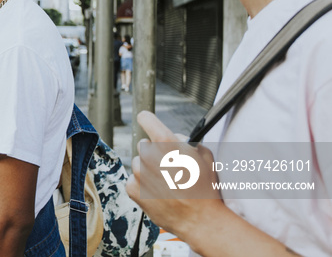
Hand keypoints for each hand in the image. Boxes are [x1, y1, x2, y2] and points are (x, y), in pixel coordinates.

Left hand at [125, 111, 224, 238]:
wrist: (200, 220)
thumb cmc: (205, 188)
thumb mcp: (204, 156)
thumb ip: (185, 140)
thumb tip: (173, 137)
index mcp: (166, 143)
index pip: (146, 119)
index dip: (148, 120)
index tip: (147, 121)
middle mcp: (149, 156)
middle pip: (144, 145)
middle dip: (154, 152)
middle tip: (169, 166)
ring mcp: (139, 173)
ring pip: (138, 163)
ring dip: (148, 169)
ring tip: (166, 182)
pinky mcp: (133, 189)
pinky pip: (134, 180)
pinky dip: (143, 185)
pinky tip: (158, 192)